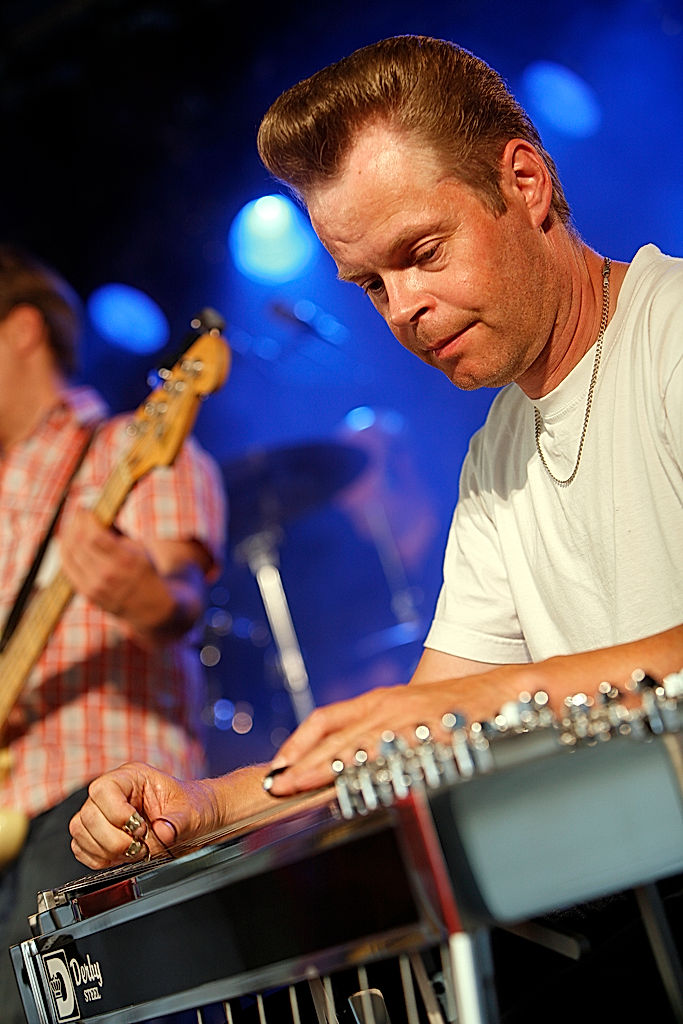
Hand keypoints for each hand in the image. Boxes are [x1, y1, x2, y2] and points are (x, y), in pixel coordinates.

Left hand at [59, 509, 157, 619]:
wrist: (151, 609)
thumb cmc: (148, 575)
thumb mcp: (141, 552)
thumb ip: (119, 538)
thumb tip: (98, 520)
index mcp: (125, 561)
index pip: (94, 536)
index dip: (86, 520)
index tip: (87, 510)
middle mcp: (107, 575)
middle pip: (79, 544)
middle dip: (75, 524)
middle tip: (77, 515)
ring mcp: (95, 587)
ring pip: (69, 556)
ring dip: (67, 537)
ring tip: (71, 526)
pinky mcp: (88, 594)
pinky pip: (68, 570)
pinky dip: (64, 554)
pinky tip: (66, 544)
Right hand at [69, 762, 218, 868]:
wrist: (196, 820)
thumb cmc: (192, 807)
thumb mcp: (192, 813)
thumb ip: (177, 822)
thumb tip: (162, 832)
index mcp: (132, 777)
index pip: (104, 790)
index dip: (116, 813)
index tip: (140, 829)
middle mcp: (113, 793)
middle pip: (88, 815)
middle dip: (114, 839)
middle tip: (140, 846)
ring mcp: (102, 813)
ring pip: (81, 833)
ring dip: (107, 851)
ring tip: (135, 851)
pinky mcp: (98, 835)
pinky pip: (81, 849)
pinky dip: (100, 859)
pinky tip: (122, 857)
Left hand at [265, 673, 519, 796]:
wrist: (502, 691)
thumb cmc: (455, 707)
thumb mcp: (408, 713)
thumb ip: (378, 732)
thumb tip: (349, 761)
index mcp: (378, 701)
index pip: (325, 719)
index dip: (297, 742)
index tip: (277, 768)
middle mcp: (386, 706)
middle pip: (334, 737)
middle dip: (302, 764)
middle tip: (276, 787)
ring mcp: (408, 719)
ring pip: (358, 746)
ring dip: (327, 769)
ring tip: (302, 789)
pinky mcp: (430, 734)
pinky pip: (396, 756)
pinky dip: (373, 772)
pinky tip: (357, 789)